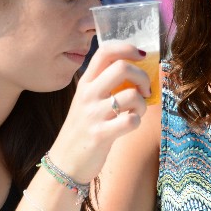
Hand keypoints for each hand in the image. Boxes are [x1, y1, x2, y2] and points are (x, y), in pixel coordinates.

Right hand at [51, 40, 150, 182]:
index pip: (105, 51)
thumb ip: (106, 84)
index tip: (142, 56)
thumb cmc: (82, 128)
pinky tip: (130, 124)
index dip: (127, 48)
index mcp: (85, 83)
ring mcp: (93, 115)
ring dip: (143, 103)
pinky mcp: (101, 135)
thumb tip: (138, 71)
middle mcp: (88, 95)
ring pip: (132, 95)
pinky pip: (131, 120)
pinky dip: (137, 121)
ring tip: (137, 111)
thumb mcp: (87, 101)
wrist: (65, 162)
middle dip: (143, 76)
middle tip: (145, 89)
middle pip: (122, 67)